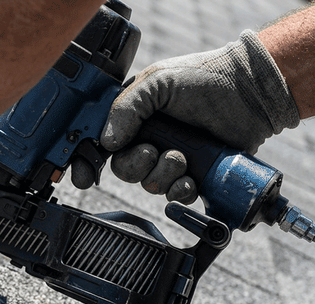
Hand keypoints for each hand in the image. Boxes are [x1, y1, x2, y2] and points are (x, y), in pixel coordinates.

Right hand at [99, 30, 298, 203]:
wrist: (249, 92)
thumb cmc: (204, 77)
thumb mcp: (156, 81)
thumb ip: (126, 108)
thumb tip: (107, 142)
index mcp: (133, 118)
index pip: (100, 144)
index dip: (88, 163)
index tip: (84, 176)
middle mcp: (148, 139)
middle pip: (123, 170)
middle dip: (136, 166)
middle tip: (154, 151)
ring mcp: (170, 158)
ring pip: (149, 184)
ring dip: (163, 175)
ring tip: (182, 157)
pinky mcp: (193, 174)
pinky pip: (176, 195)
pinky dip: (180, 191)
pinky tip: (190, 179)